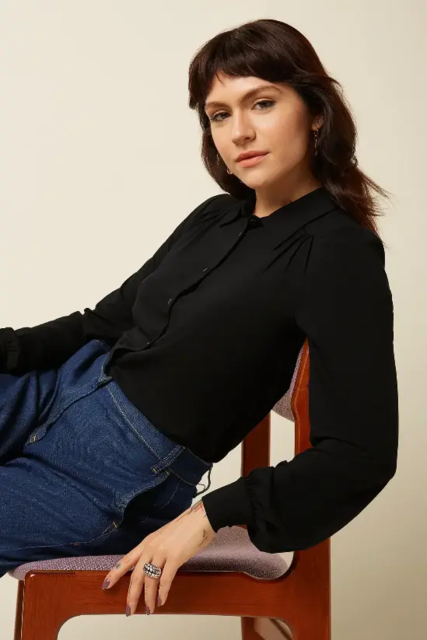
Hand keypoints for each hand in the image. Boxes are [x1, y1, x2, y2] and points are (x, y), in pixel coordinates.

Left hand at [101, 499, 215, 615]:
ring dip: (148, 598)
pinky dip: (162, 592)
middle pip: (136, 575)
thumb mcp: (164, 537)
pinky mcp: (175, 557)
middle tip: (129, 610)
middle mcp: (151, 547)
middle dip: (132, 595)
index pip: (126, 560)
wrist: (200, 518)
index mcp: (147, 542)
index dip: (115, 574)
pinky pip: (165, 579)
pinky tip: (161, 600)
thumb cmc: (185, 527)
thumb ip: (156, 551)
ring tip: (149, 609)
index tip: (105, 585)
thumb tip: (153, 567)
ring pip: (150, 580)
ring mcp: (162, 552)